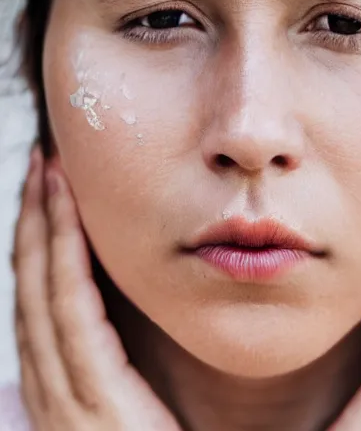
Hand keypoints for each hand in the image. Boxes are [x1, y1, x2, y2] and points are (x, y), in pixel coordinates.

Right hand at [13, 148, 180, 430]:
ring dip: (44, 227)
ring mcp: (62, 392)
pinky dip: (62, 261)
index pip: (44, 292)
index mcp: (62, 381)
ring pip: (42, 290)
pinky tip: (66, 220)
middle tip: (43, 162)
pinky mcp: (88, 399)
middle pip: (34, 282)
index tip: (51, 185)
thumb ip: (106, 359)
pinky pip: (69, 314)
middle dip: (36, 218)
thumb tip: (96, 311)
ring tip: (48, 174)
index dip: (42, 235)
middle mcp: (50, 383)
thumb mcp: (126, 399)